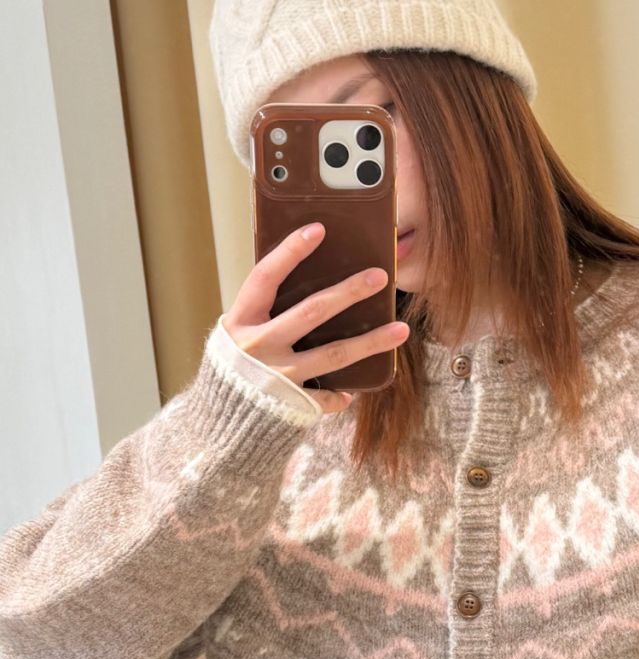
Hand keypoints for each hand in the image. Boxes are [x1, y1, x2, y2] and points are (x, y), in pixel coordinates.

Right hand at [222, 222, 408, 415]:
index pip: (266, 277)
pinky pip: (327, 397)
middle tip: (380, 276)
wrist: (217, 428)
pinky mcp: (293, 405)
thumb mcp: (237, 337)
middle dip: (348, 292)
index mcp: (240, 322)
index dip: (290, 252)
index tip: (319, 229)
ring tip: (401, 329)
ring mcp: (278, 377)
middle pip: (311, 311)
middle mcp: (258, 347)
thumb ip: (264, 315)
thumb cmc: (232, 372)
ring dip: (371, 341)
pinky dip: (341, 394)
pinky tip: (354, 390)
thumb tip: (313, 287)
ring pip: (333, 354)